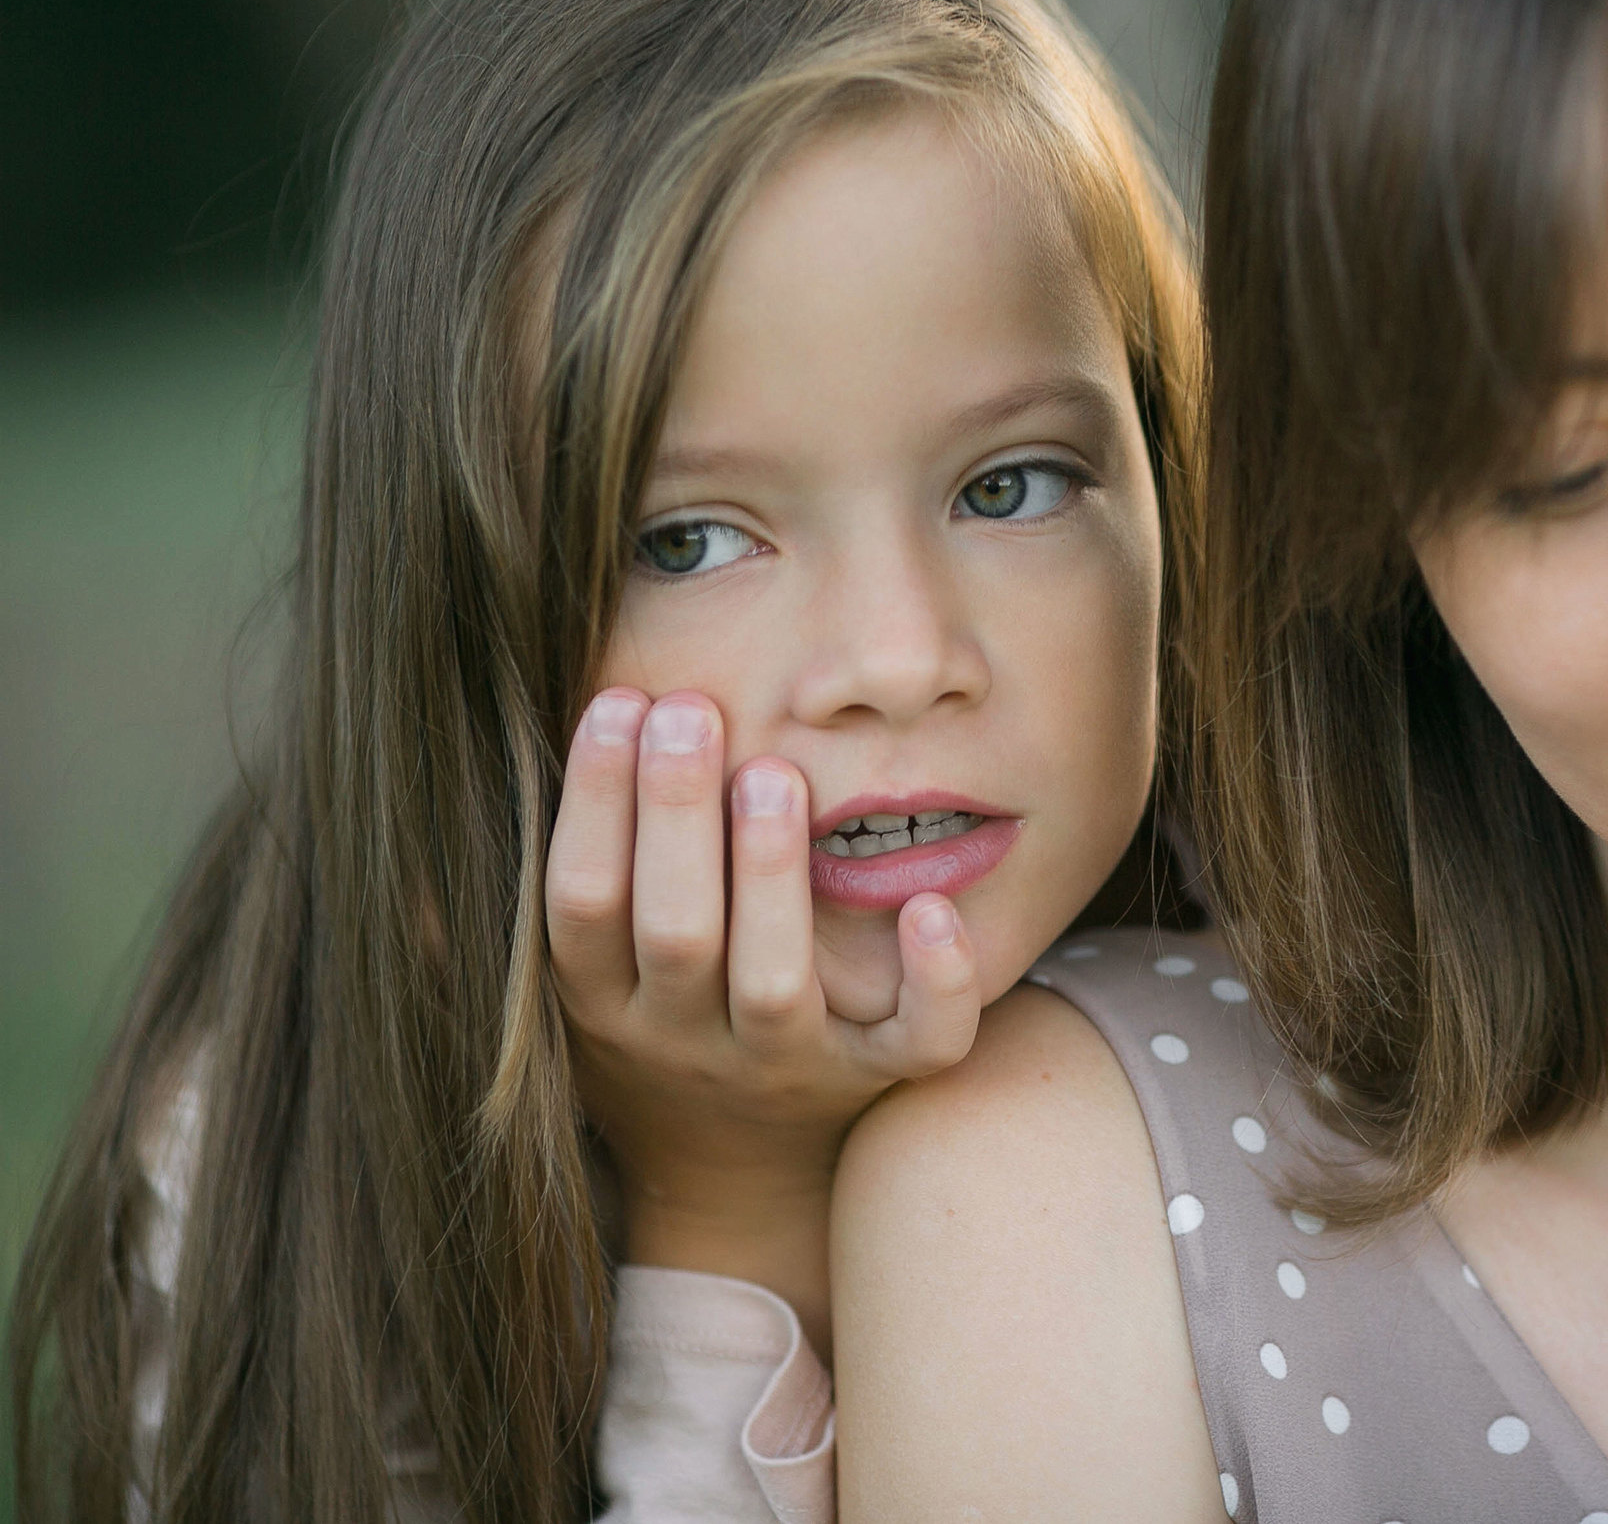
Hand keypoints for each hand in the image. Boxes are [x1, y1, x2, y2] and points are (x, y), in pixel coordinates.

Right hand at [545, 688, 985, 1343]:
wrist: (735, 1171)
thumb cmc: (649, 1028)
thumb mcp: (564, 990)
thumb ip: (504, 924)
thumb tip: (403, 859)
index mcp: (602, 1004)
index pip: (580, 904)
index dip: (593, 806)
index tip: (617, 702)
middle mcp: (686, 1040)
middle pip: (674, 936)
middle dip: (675, 819)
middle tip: (691, 708)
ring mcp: (784, 1065)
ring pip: (773, 985)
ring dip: (771, 878)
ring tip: (776, 772)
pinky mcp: (875, 1076)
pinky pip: (919, 1045)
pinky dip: (937, 981)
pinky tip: (932, 906)